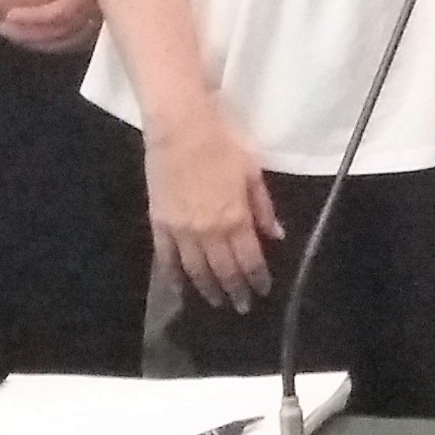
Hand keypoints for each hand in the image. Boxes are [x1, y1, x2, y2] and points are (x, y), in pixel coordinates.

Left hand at [0, 0, 100, 53]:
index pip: (61, 11)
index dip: (34, 17)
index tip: (8, 14)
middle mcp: (101, 2)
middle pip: (64, 31)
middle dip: (30, 33)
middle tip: (1, 27)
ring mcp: (104, 12)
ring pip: (72, 39)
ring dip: (40, 41)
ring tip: (12, 33)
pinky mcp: (103, 16)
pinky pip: (78, 37)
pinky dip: (55, 40)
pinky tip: (35, 35)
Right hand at [147, 109, 283, 311]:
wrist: (180, 127)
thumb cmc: (223, 143)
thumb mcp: (253, 172)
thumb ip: (264, 207)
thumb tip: (276, 235)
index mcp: (236, 218)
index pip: (249, 260)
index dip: (257, 279)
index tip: (263, 291)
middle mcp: (208, 231)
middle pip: (223, 270)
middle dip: (235, 291)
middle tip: (242, 306)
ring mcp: (180, 230)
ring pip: (195, 270)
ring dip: (207, 289)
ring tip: (217, 302)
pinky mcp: (159, 223)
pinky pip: (165, 259)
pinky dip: (173, 277)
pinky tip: (180, 290)